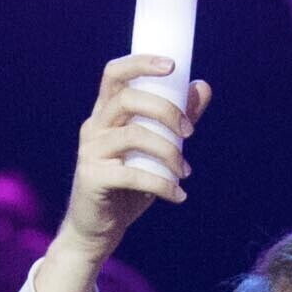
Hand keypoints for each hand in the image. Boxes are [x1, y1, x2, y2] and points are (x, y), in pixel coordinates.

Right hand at [52, 54, 203, 265]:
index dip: (141, 63)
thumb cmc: (128, 185)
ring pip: (133, 136)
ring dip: (168, 152)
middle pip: (127, 99)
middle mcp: (94, 126)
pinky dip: (161, 184)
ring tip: (186, 172)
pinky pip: (132, 174)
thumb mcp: (156, 148)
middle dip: (166, 111)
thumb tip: (202, 86)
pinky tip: (177, 195)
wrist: (98, 228)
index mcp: (106, 112)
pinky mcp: (91, 178)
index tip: (173, 65)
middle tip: (189, 134)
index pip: (115, 73)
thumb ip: (177, 118)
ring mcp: (90, 151)